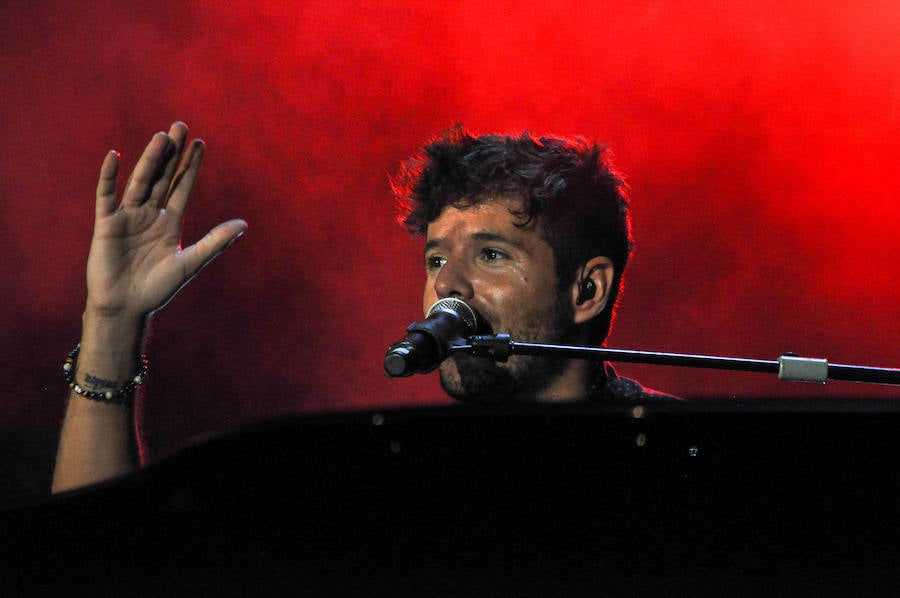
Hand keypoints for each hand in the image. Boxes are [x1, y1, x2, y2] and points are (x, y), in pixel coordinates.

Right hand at [87, 122, 245, 321]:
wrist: (126, 307)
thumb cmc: (158, 289)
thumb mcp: (190, 263)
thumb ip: (215, 242)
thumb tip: (243, 224)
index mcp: (170, 222)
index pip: (182, 187)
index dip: (191, 166)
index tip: (200, 143)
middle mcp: (149, 214)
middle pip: (162, 177)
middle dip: (172, 153)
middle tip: (180, 126)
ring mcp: (127, 217)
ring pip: (141, 181)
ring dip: (151, 159)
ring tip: (162, 137)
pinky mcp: (106, 224)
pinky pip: (106, 196)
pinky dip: (109, 177)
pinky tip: (115, 156)